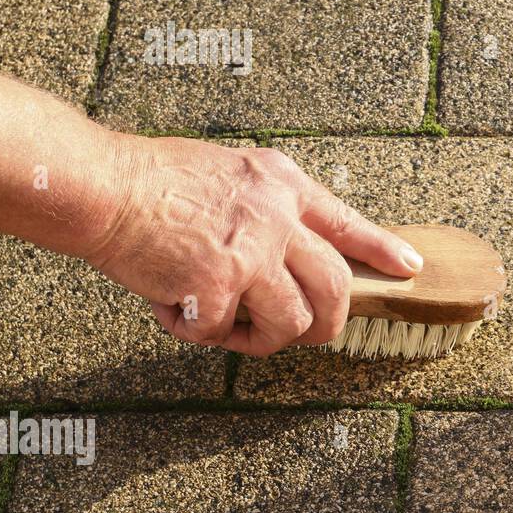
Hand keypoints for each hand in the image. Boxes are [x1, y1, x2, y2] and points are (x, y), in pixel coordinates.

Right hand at [85, 137, 422, 356]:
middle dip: (331, 321)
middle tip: (314, 334)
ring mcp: (251, 253)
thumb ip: (269, 207)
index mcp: (282, 184)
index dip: (382, 250)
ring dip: (265, 339)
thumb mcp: (233, 173)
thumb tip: (294, 251)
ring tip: (231, 328)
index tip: (409, 269)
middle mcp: (277, 217)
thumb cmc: (154, 179)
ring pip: (292, 321)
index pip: (347, 222)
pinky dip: (197, 332)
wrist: (103, 186)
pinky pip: (224, 332)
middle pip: (335, 285)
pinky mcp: (217, 287)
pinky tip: (172, 309)